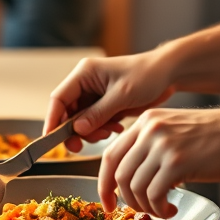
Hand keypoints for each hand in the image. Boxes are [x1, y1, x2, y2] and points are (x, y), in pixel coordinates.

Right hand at [44, 52, 176, 152]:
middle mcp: (86, 83)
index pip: (59, 98)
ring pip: (80, 121)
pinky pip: (94, 123)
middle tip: (81, 145)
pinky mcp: (105, 105)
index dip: (53, 120)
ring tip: (109, 131)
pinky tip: (117, 127)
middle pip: (68, 113)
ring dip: (91, 131)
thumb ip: (98, 113)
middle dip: (75, 130)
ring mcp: (95, 95)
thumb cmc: (147, 75)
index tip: (52, 140)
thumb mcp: (122, 95)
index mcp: (85, 73)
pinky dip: (101, 129)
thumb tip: (76, 129)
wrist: (168, 74)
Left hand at [99, 107, 219, 215]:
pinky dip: (160, 209)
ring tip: (161, 209)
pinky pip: (154, 195)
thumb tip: (131, 177)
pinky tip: (172, 209)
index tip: (108, 199)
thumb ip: (151, 145)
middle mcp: (150, 129)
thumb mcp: (175, 130)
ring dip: (146, 206)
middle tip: (135, 211)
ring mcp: (163, 145)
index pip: (110, 153)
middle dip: (124, 199)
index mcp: (147, 121)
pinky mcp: (177, 162)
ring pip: (135, 187)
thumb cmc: (215, 136)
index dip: (104, 181)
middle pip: (119, 173)